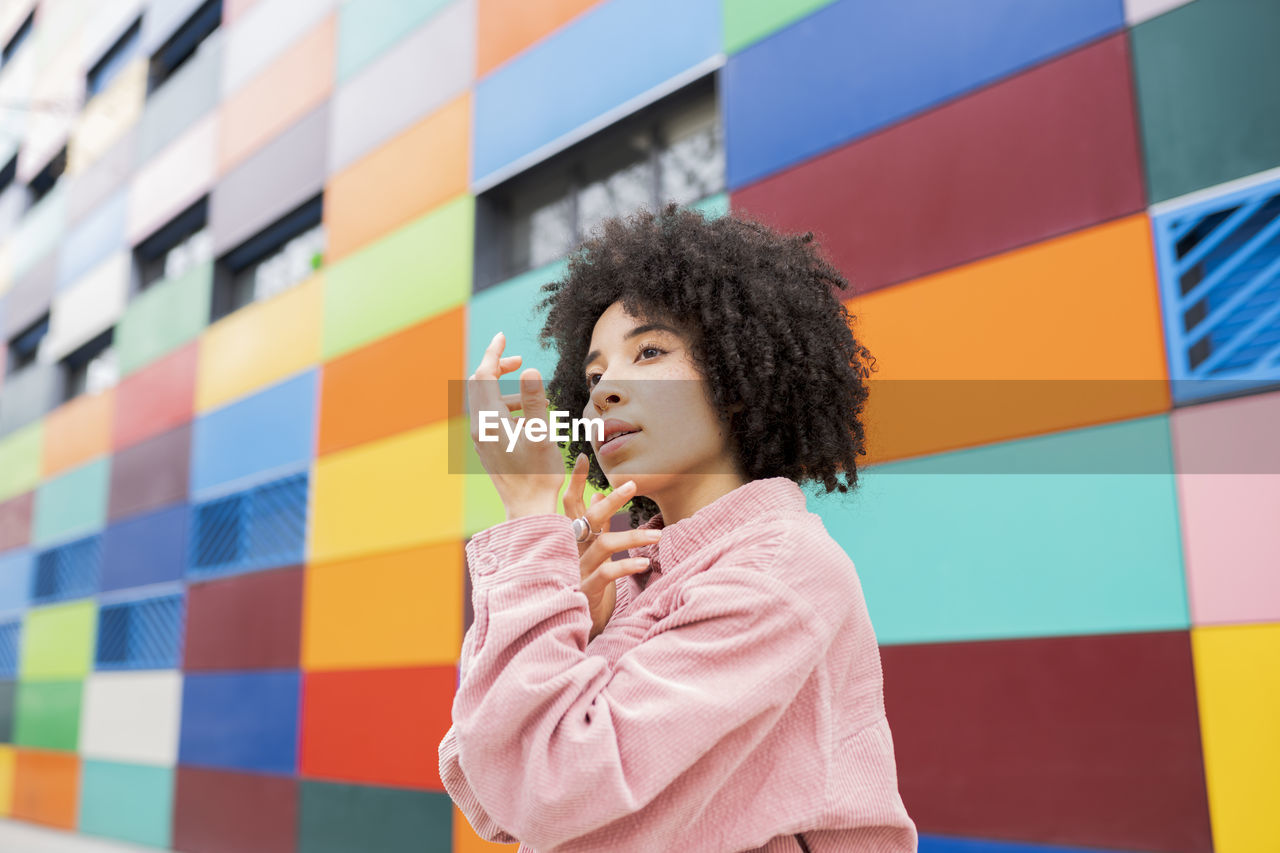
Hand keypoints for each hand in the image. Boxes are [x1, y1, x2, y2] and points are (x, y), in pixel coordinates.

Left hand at [467, 332, 565, 519]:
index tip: (502, 336)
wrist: (527, 508)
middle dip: (497, 368)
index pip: (484, 375)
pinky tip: (530, 417)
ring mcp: (481, 438)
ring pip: (485, 401)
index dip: (493, 353)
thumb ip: (535, 401)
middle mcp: (479, 427)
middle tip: (518, 361)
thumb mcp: (541, 434)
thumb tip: (530, 370)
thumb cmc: (537, 474)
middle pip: (479, 385)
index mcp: (489, 421)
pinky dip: (507, 406)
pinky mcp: (487, 447)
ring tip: (535, 395)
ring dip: (506, 390)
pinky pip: (491, 416)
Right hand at [564, 474, 662, 641]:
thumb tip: (599, 495)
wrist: (572, 620)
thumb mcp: (589, 549)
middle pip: (588, 517)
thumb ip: (595, 523)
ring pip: (604, 544)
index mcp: (570, 536)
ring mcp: (577, 568)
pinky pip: (608, 572)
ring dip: (634, 537)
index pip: (568, 503)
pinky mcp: (586, 588)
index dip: (573, 480)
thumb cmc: (585, 580)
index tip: (582, 457)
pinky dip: (628, 565)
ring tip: (658, 536)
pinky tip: (645, 562)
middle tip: (633, 485)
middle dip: (612, 500)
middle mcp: (571, 549)